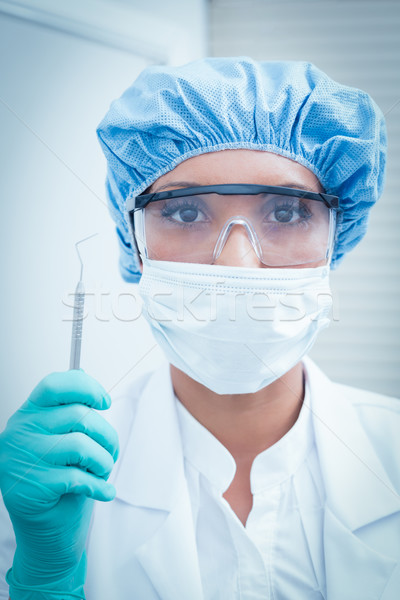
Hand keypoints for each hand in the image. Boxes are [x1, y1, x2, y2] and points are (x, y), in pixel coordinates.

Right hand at [0, 369, 118, 598]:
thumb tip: (84, 375)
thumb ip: (68, 409)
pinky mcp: (34, 486)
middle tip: (110, 451)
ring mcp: (24, 459)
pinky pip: (79, 477)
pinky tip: (104, 491)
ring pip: (81, 444)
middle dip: (106, 434)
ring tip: (103, 470)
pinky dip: (99, 485)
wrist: (45, 530)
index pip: (55, 385)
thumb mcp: (58, 438)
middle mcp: (21, 432)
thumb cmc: (57, 478)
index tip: (105, 402)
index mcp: (28, 414)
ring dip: (103, 460)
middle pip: (78, 415)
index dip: (86, 388)